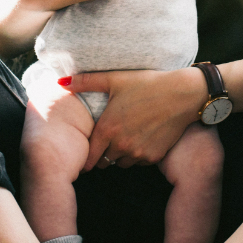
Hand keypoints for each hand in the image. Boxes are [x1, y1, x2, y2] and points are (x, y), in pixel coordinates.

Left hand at [58, 68, 208, 168]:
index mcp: (107, 128)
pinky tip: (141, 138)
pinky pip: (139, 162)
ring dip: (120, 156)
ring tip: (125, 137)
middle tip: (108, 141)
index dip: (86, 157)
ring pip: (121, 164)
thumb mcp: (115, 79)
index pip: (89, 157)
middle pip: (104, 162)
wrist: (182, 94)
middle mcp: (121, 145)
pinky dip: (137, 155)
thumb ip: (86, 82)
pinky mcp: (153, 156)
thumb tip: (61, 82)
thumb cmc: (147, 84)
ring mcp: (138, 153)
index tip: (87, 153)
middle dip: (103, 154)